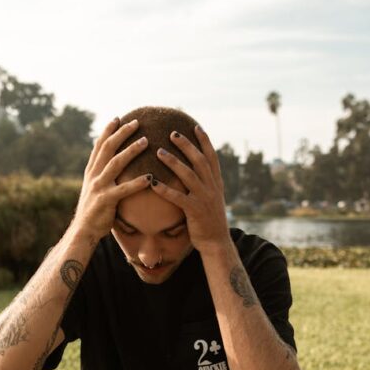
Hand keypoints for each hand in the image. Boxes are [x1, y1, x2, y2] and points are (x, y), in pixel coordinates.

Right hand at [74, 118, 150, 240]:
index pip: (99, 146)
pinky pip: (124, 189)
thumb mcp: (95, 189)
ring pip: (116, 163)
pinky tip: (150, 178)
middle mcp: (93, 175)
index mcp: (91, 171)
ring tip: (146, 141)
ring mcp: (99, 187)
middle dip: (121, 133)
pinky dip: (137, 183)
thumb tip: (114, 166)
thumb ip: (103, 176)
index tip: (118, 118)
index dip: (107, 131)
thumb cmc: (94, 211)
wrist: (83, 231)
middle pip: (108, 148)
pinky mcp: (106, 200)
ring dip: (131, 150)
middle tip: (136, 122)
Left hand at [151, 125, 229, 250]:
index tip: (196, 127)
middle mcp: (212, 188)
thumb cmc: (210, 221)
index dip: (204, 141)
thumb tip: (196, 172)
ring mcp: (204, 199)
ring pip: (188, 175)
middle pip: (199, 160)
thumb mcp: (212, 199)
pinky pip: (178, 197)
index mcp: (216, 183)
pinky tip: (153, 182)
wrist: (217, 243)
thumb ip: (205, 184)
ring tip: (158, 151)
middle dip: (186, 145)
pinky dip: (165, 189)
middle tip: (172, 133)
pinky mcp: (195, 211)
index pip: (212, 157)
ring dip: (173, 162)